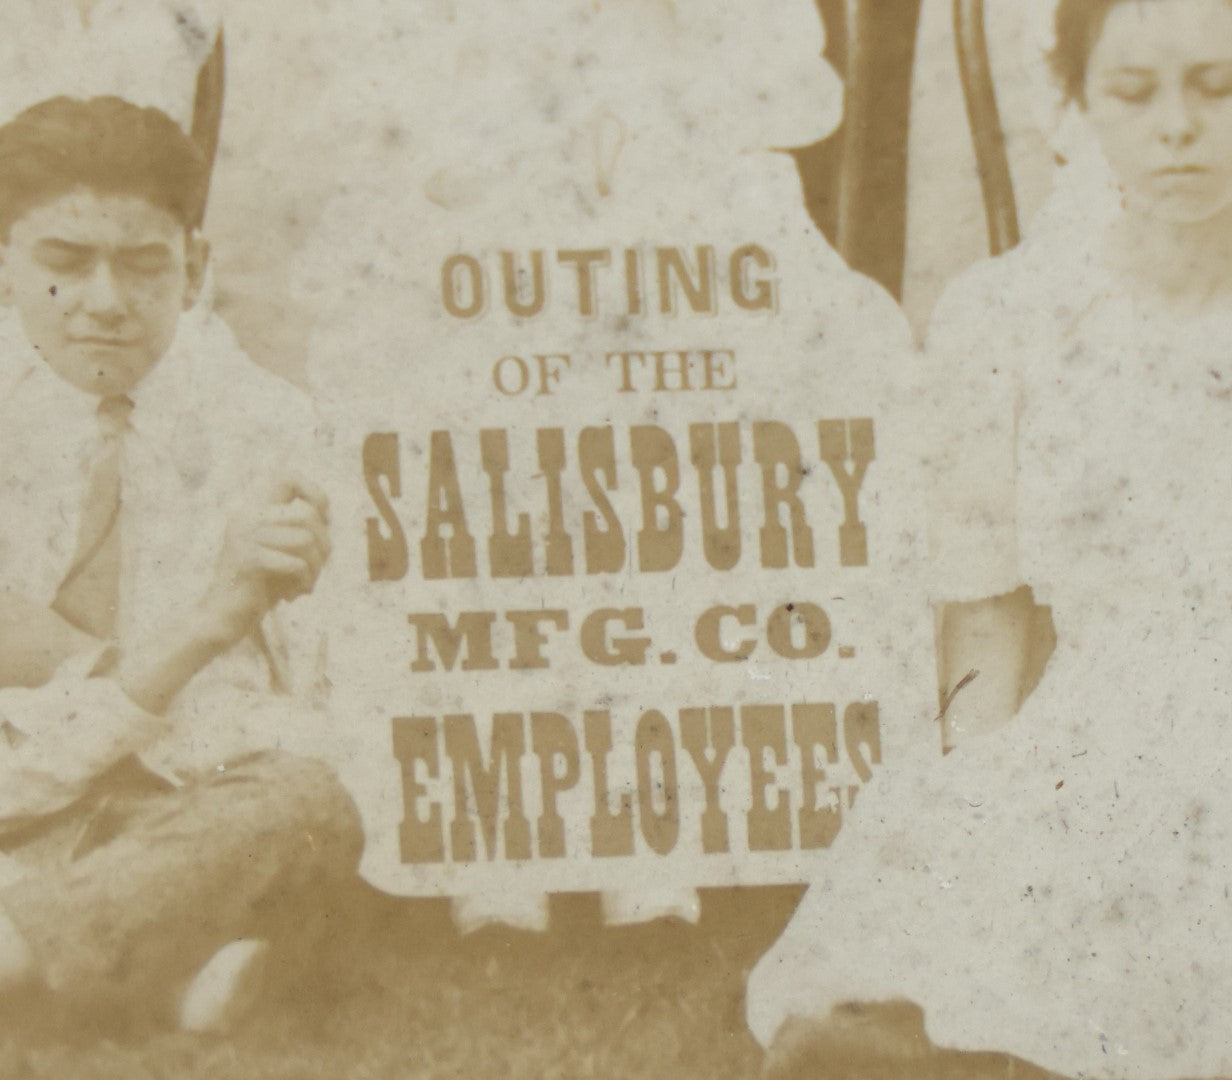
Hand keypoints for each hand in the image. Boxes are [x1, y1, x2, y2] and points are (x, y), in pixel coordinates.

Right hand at [201, 474, 331, 643]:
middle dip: (324, 546)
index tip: (323, 520)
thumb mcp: (283, 552)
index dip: (313, 492)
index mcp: (252, 509)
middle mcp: (245, 516)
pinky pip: (297, 563)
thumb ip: (302, 532)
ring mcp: (244, 536)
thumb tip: (327, 519)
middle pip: (308, 515)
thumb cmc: (260, 586)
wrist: (224, 618)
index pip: (285, 477)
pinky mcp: (248, 559)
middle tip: (316, 570)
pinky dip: (304, 582)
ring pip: (307, 539)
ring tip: (306, 585)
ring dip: (316, 568)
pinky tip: (293, 596)